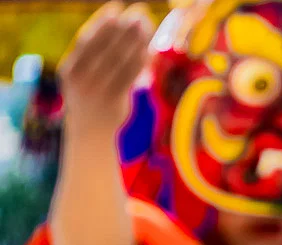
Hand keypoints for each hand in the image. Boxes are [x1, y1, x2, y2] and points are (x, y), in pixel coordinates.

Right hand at [58, 2, 153, 136]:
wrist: (89, 133)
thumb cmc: (88, 97)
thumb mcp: (82, 76)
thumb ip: (93, 55)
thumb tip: (116, 28)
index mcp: (70, 68)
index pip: (86, 40)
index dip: (101, 22)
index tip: (116, 7)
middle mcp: (81, 78)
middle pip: (106, 47)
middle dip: (124, 27)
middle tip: (139, 12)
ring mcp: (97, 90)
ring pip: (120, 60)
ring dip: (136, 40)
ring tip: (146, 24)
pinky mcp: (114, 101)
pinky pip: (130, 76)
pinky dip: (140, 60)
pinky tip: (149, 49)